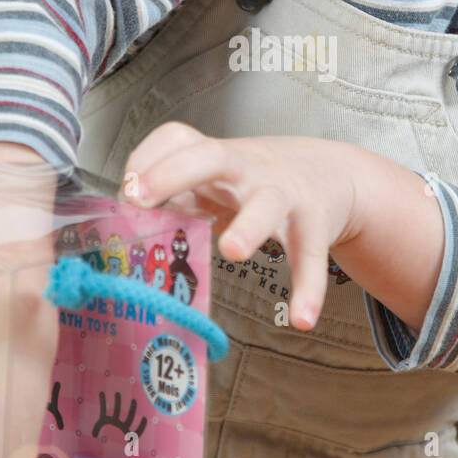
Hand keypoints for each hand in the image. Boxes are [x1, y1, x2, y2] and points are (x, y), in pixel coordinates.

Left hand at [120, 123, 360, 329]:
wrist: (332, 174)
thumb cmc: (259, 180)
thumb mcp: (217, 178)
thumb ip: (176, 196)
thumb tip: (125, 226)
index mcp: (218, 157)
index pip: (176, 139)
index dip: (147, 160)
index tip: (127, 190)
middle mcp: (248, 169)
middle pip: (212, 157)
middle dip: (175, 173)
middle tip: (143, 197)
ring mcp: (284, 195)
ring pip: (267, 205)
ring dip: (250, 226)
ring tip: (233, 252)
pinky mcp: (314, 226)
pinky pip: (310, 258)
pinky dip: (308, 289)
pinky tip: (300, 319)